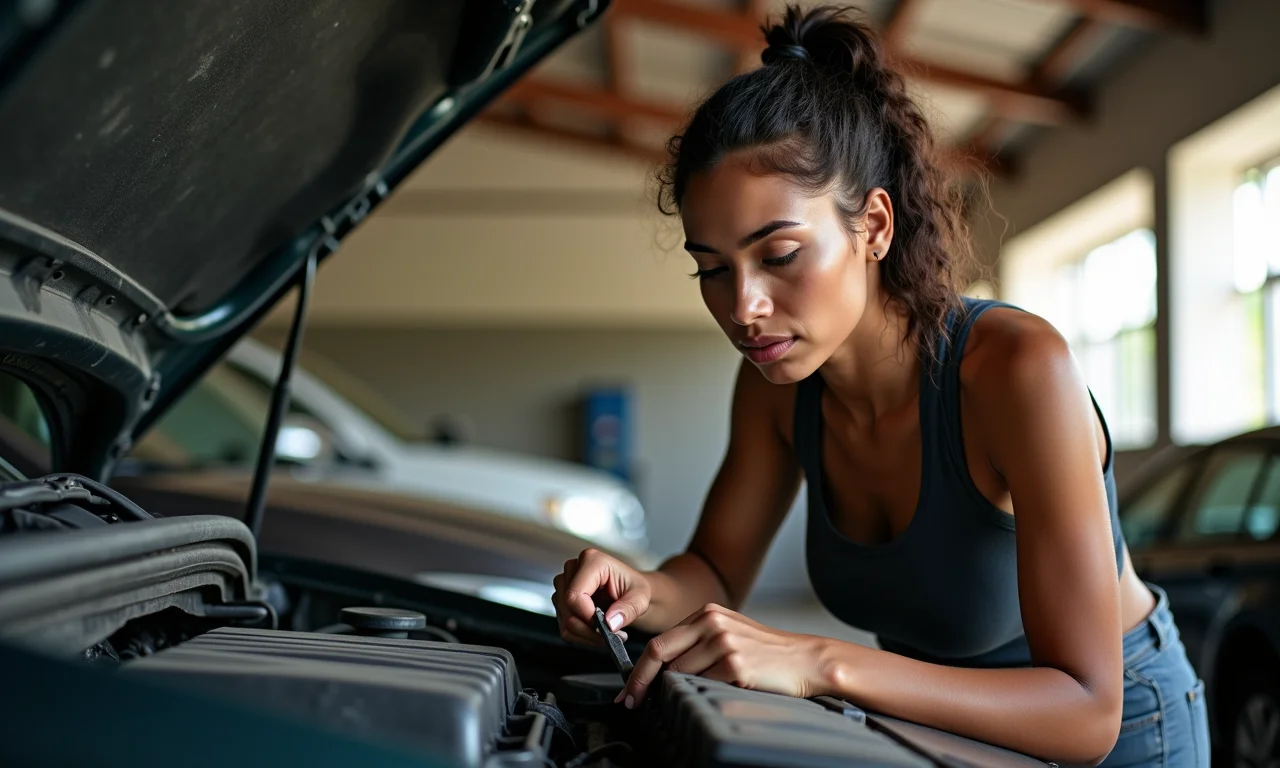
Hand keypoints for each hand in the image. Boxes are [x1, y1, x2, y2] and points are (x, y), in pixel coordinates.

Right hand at [552, 548, 651, 646]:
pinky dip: (581, 636)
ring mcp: (564, 584)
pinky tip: (598, 632)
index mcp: (592, 561)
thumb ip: (628, 609)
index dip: (587, 616)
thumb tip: (609, 623)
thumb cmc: (635, 590)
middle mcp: (573, 569)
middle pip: (567, 609)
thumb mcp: (641, 598)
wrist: (631, 592)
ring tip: (608, 633)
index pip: (574, 595)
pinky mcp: (561, 599)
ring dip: (586, 634)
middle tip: (612, 635)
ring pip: (564, 620)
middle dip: (589, 629)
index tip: (606, 626)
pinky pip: (564, 627)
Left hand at [617, 603, 832, 708]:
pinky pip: (702, 685)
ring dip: (673, 692)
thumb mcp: (730, 634)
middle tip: (630, 700)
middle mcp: (712, 623)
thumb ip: (699, 643)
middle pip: (659, 651)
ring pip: (679, 673)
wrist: (807, 659)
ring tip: (677, 702)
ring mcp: (723, 642)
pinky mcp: (735, 664)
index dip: (640, 667)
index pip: (661, 640)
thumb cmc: (768, 654)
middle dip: (640, 680)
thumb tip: (663, 669)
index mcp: (708, 613)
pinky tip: (713, 697)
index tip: (629, 687)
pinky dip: (700, 695)